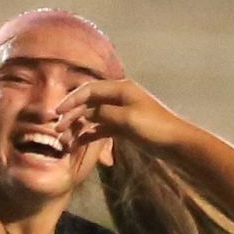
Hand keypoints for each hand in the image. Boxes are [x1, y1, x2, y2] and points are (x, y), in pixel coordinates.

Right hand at [55, 79, 189, 152]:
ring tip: (65, 138)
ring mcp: (120, 112)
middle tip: (57, 129)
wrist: (176, 144)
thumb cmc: (154, 127)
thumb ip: (102, 113)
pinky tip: (79, 142)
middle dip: (72, 114)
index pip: (89, 90)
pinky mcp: (122, 126)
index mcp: (121, 89)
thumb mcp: (126, 119)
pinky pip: (100, 127)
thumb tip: (85, 112)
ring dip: (78, 125)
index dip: (71, 100)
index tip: (57, 113)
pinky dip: (89, 134)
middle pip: (88, 102)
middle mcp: (118, 97)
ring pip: (92, 115)